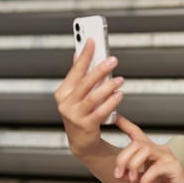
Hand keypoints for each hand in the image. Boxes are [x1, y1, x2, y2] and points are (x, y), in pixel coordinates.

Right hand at [55, 38, 123, 157]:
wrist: (81, 141)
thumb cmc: (81, 113)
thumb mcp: (76, 94)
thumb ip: (78, 76)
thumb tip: (78, 53)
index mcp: (63, 92)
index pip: (75, 70)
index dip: (84, 55)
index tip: (93, 41)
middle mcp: (66, 103)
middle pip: (84, 83)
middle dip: (99, 69)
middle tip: (113, 60)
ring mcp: (74, 116)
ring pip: (93, 97)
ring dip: (108, 87)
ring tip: (120, 80)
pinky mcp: (85, 126)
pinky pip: (100, 112)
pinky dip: (111, 102)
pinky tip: (119, 95)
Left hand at [114, 115, 183, 182]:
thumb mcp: (142, 180)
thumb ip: (130, 174)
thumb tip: (119, 174)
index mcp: (150, 151)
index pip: (136, 133)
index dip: (125, 124)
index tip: (114, 117)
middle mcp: (159, 150)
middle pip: (136, 143)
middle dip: (123, 159)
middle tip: (119, 175)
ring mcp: (167, 156)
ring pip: (144, 151)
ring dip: (133, 166)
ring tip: (131, 180)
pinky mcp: (173, 166)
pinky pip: (155, 168)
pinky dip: (145, 180)